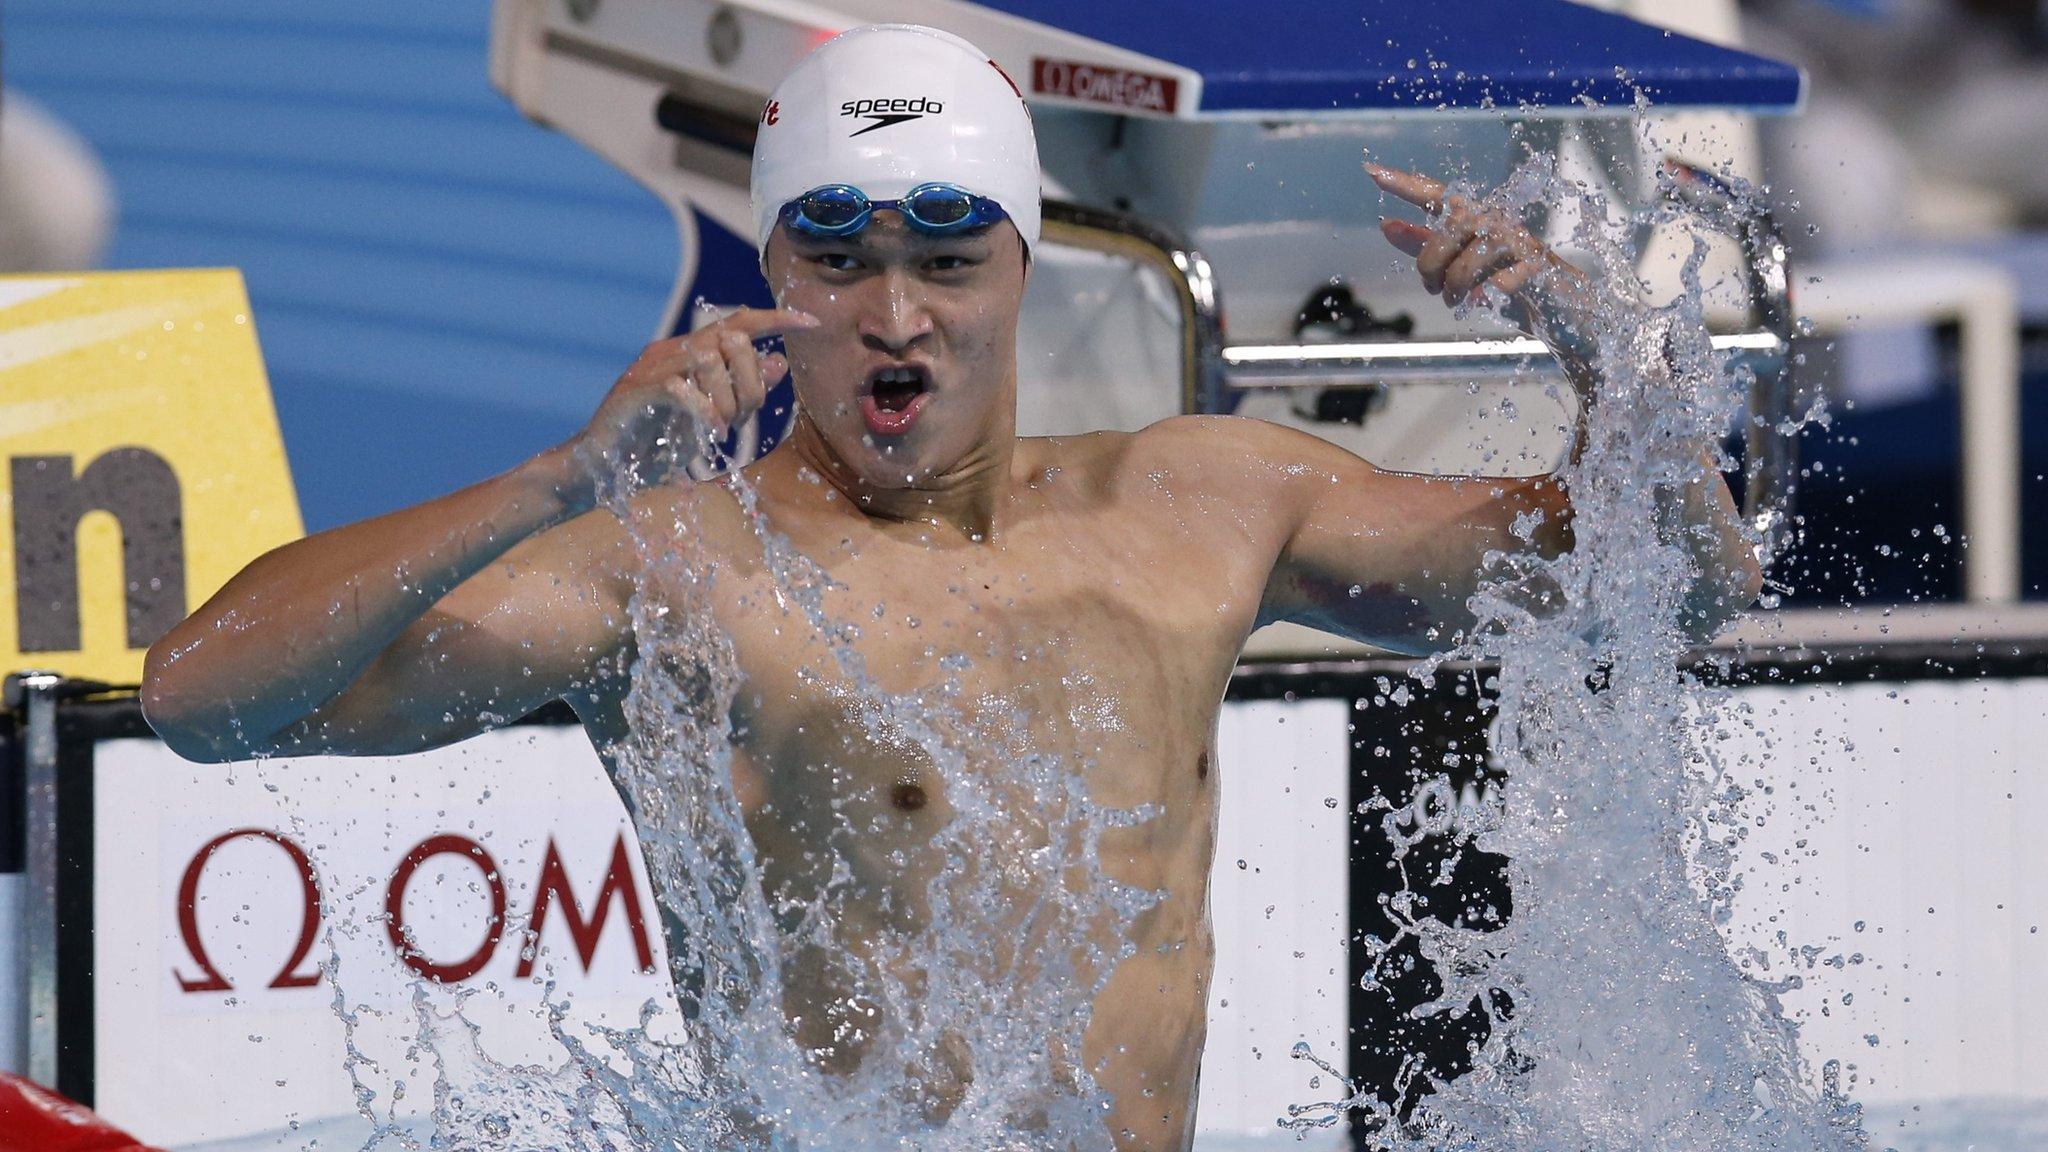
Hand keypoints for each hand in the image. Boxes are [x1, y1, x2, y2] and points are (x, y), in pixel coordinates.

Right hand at [566, 306, 819, 494]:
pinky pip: (682, 388)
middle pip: (731, 338)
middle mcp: (671, 349)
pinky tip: (711, 433)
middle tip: (741, 417)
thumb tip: (780, 362)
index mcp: (689, 351)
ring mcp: (651, 367)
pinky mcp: (636, 390)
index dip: (776, 319)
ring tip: (723, 427)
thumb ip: (743, 388)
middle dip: (749, 379)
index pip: (739, 322)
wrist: (603, 466)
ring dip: (727, 397)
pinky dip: (704, 411)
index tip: (811, 321)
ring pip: (708, 357)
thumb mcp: (712, 414)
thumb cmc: (657, 441)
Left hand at [1367, 163, 1591, 327]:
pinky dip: (1484, 298)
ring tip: (1459, 302)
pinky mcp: (1539, 270)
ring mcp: (1521, 244)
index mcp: (1479, 220)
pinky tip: (1483, 305)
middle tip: (1433, 289)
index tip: (1371, 171)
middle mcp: (1499, 223)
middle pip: (1450, 227)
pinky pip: (1499, 282)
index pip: (1439, 195)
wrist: (1568, 313)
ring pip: (1469, 258)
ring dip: (1455, 286)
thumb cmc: (1513, 285)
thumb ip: (1427, 246)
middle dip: (1430, 263)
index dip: (1405, 184)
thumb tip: (1386, 225)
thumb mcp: (1463, 266)